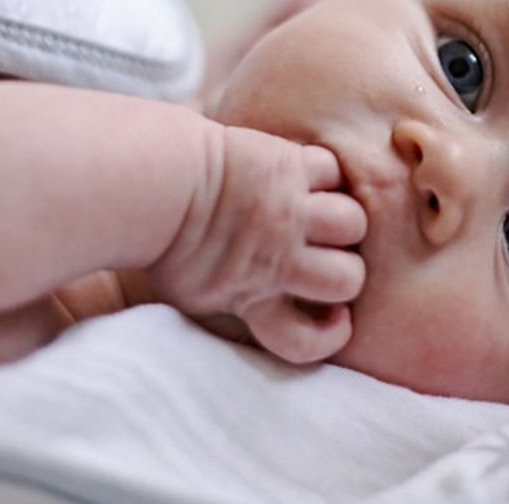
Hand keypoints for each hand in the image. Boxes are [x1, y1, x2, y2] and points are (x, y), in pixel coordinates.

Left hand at [146, 127, 365, 362]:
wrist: (156, 181)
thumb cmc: (162, 240)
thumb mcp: (191, 293)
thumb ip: (232, 306)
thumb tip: (258, 315)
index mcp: (252, 296)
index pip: (305, 342)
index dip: (329, 337)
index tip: (334, 319)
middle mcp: (279, 258)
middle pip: (347, 279)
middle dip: (346, 271)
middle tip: (328, 259)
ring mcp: (289, 210)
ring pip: (353, 223)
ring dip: (344, 221)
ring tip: (324, 216)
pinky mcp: (289, 166)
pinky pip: (334, 172)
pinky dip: (328, 174)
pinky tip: (309, 177)